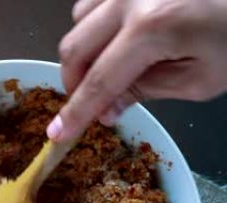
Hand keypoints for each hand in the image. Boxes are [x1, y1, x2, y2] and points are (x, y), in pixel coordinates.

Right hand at [47, 0, 226, 141]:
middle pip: (74, 49)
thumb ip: (147, 91)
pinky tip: (120, 37)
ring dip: (86, 51)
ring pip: (79, 23)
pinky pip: (93, 2)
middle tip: (91, 102)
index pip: (100, 81)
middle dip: (74, 83)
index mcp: (152, 28)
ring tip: (113, 65)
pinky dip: (96, 25)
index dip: (77, 112)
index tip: (57, 133)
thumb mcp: (202, 78)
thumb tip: (106, 110)